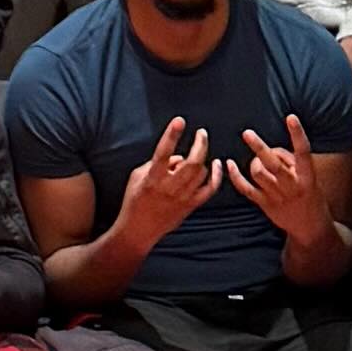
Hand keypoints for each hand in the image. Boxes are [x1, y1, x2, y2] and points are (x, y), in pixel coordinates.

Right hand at [114, 120, 226, 248]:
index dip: (172, 135)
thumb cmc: (134, 200)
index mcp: (152, 178)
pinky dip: (215, 176)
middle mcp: (169, 187)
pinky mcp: (191, 206)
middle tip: (201, 133)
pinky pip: (209, 189)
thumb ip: (155, 163)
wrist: (139, 230)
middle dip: (199, 144)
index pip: (164, 152)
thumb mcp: (137, 176)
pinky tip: (217, 165)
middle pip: (192, 162)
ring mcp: (182, 198)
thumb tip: (176, 156)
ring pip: (201, 172)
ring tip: (198, 152)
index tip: (179, 121)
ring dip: (202, 158)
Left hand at [234, 115, 342, 257]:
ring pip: (258, 173)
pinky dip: (236, 176)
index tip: (291, 117)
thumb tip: (271, 150)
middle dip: (259, 147)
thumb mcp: (310, 178)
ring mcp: (278, 196)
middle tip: (247, 133)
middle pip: (273, 164)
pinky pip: (246, 189)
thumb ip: (292, 163)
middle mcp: (293, 185)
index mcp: (308, 176)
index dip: (297, 134)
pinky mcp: (266, 204)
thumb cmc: (310, 196)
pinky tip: (229, 164)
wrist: (310, 227)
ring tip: (257, 159)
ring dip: (253, 162)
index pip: (303, 151)